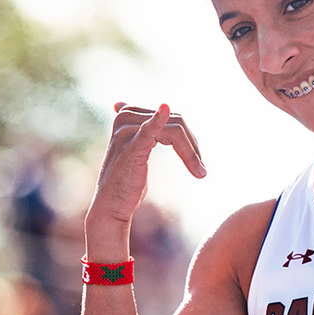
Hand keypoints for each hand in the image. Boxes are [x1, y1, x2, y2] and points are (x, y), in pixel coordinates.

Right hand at [87, 102, 204, 238]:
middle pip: (177, 123)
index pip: (172, 119)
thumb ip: (150, 134)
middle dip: (193, 147)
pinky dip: (157, 120)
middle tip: (201, 170)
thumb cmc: (127, 181)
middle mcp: (126, 119)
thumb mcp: (139, 151)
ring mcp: (126, 133)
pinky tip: (165, 109)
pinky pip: (147, 130)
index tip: (196, 161)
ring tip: (200, 173)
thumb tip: (164, 119)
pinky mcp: (130, 148)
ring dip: (191, 154)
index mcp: (130, 117)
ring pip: (175, 131)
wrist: (111, 205)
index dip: (189, 140)